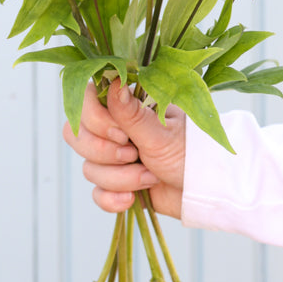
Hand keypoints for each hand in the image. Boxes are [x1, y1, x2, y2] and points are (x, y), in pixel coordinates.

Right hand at [62, 77, 185, 218]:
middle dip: (106, 154)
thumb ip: (132, 113)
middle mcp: (114, 127)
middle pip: (77, 136)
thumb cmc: (190, 151)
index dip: (95, 121)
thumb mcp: (161, 133)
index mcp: (125, 105)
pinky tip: (131, 200)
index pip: (85, 102)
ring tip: (150, 177)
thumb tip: (113, 81)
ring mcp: (113, 156)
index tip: (122, 134)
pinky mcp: (116, 183)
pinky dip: (112, 199)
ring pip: (88, 168)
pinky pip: (96, 193)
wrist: (205, 190)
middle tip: (135, 155)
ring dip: (120, 178)